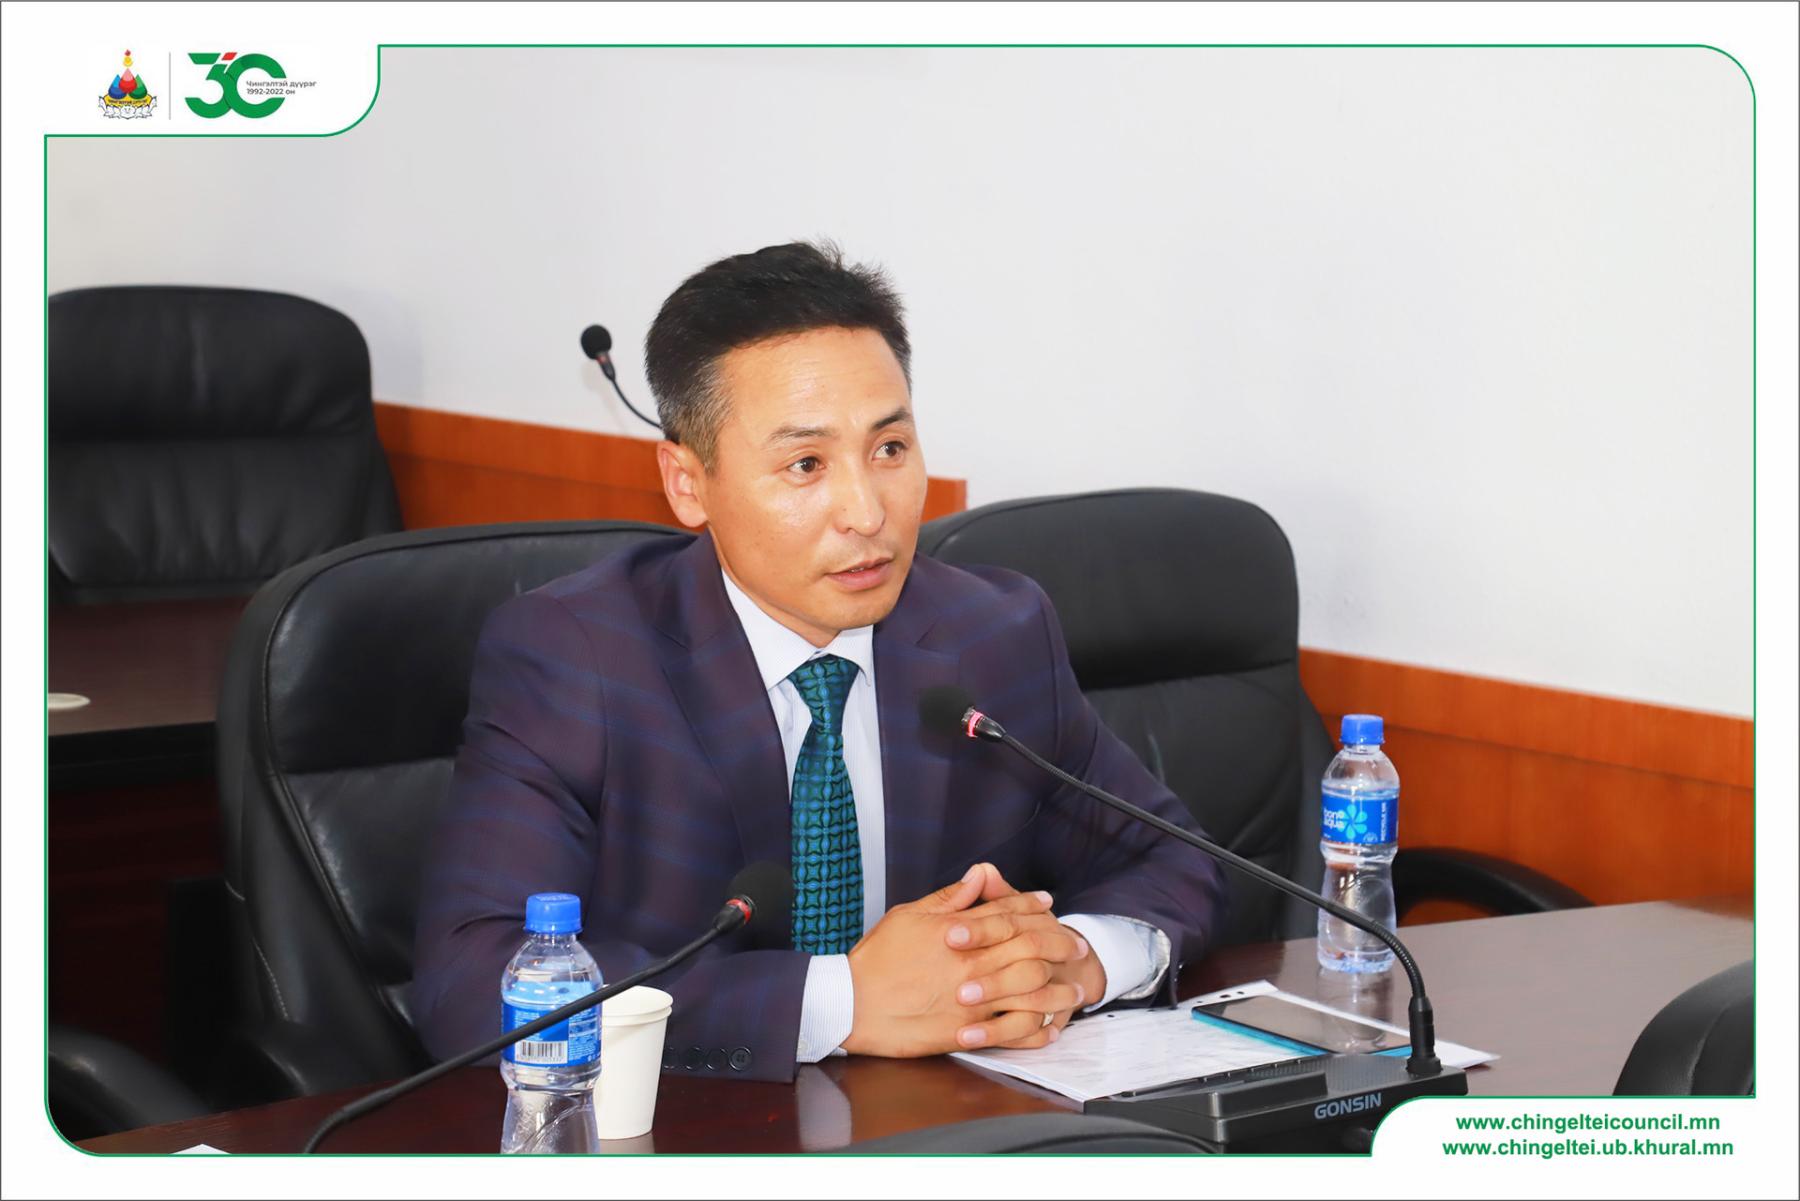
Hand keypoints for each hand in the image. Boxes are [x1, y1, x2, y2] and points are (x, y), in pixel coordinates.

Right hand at [841, 864, 1089, 1057]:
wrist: (853, 1003)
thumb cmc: (876, 959)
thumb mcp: (909, 916)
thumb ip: (948, 898)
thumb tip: (977, 876)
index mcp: (959, 930)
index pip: (1006, 912)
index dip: (1031, 905)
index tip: (1048, 905)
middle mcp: (973, 961)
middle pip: (1030, 946)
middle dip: (1058, 942)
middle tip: (1077, 946)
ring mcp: (973, 997)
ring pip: (1031, 989)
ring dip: (1057, 988)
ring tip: (1075, 990)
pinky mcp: (967, 1030)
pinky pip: (1013, 1031)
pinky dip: (1036, 1030)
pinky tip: (1049, 1028)